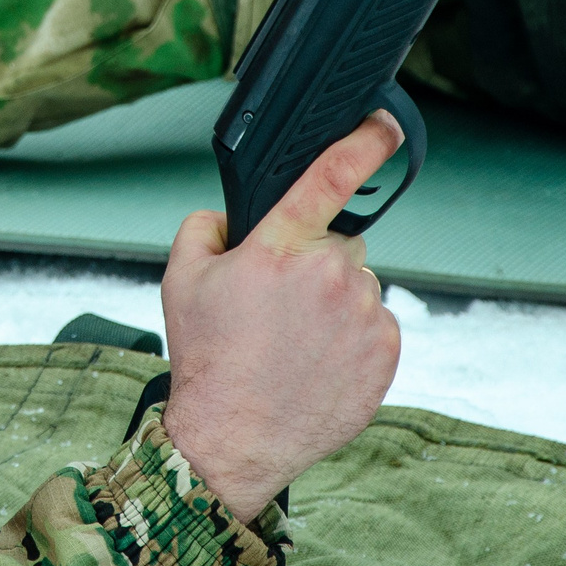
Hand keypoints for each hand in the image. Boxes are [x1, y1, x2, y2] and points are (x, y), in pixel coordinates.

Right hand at [157, 111, 403, 518]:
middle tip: (278, 306)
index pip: (331, 175)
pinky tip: (318, 362)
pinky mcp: (385, 351)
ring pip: (358, 285)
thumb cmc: (206, 359)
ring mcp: (363, 314)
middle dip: (313, 262)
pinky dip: (353, 337)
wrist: (233, 442)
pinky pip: (375, 323)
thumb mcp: (180, 279)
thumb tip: (232, 216)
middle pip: (338, 242)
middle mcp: (330, 274)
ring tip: (295, 343)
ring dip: (335, 302)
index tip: (384, 123)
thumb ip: (204, 225)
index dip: (365, 141)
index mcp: (280, 246)